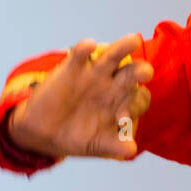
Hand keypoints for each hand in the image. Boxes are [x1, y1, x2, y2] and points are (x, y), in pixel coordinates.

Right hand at [7, 34, 153, 159]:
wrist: (44, 133)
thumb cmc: (78, 137)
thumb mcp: (96, 145)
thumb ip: (114, 146)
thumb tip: (130, 151)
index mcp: (124, 103)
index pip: (140, 98)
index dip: (138, 104)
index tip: (124, 118)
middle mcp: (114, 85)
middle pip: (133, 73)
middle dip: (141, 71)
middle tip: (146, 71)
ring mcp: (94, 75)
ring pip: (112, 56)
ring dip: (123, 47)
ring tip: (133, 40)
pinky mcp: (72, 69)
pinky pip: (80, 55)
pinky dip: (85, 49)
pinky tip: (89, 46)